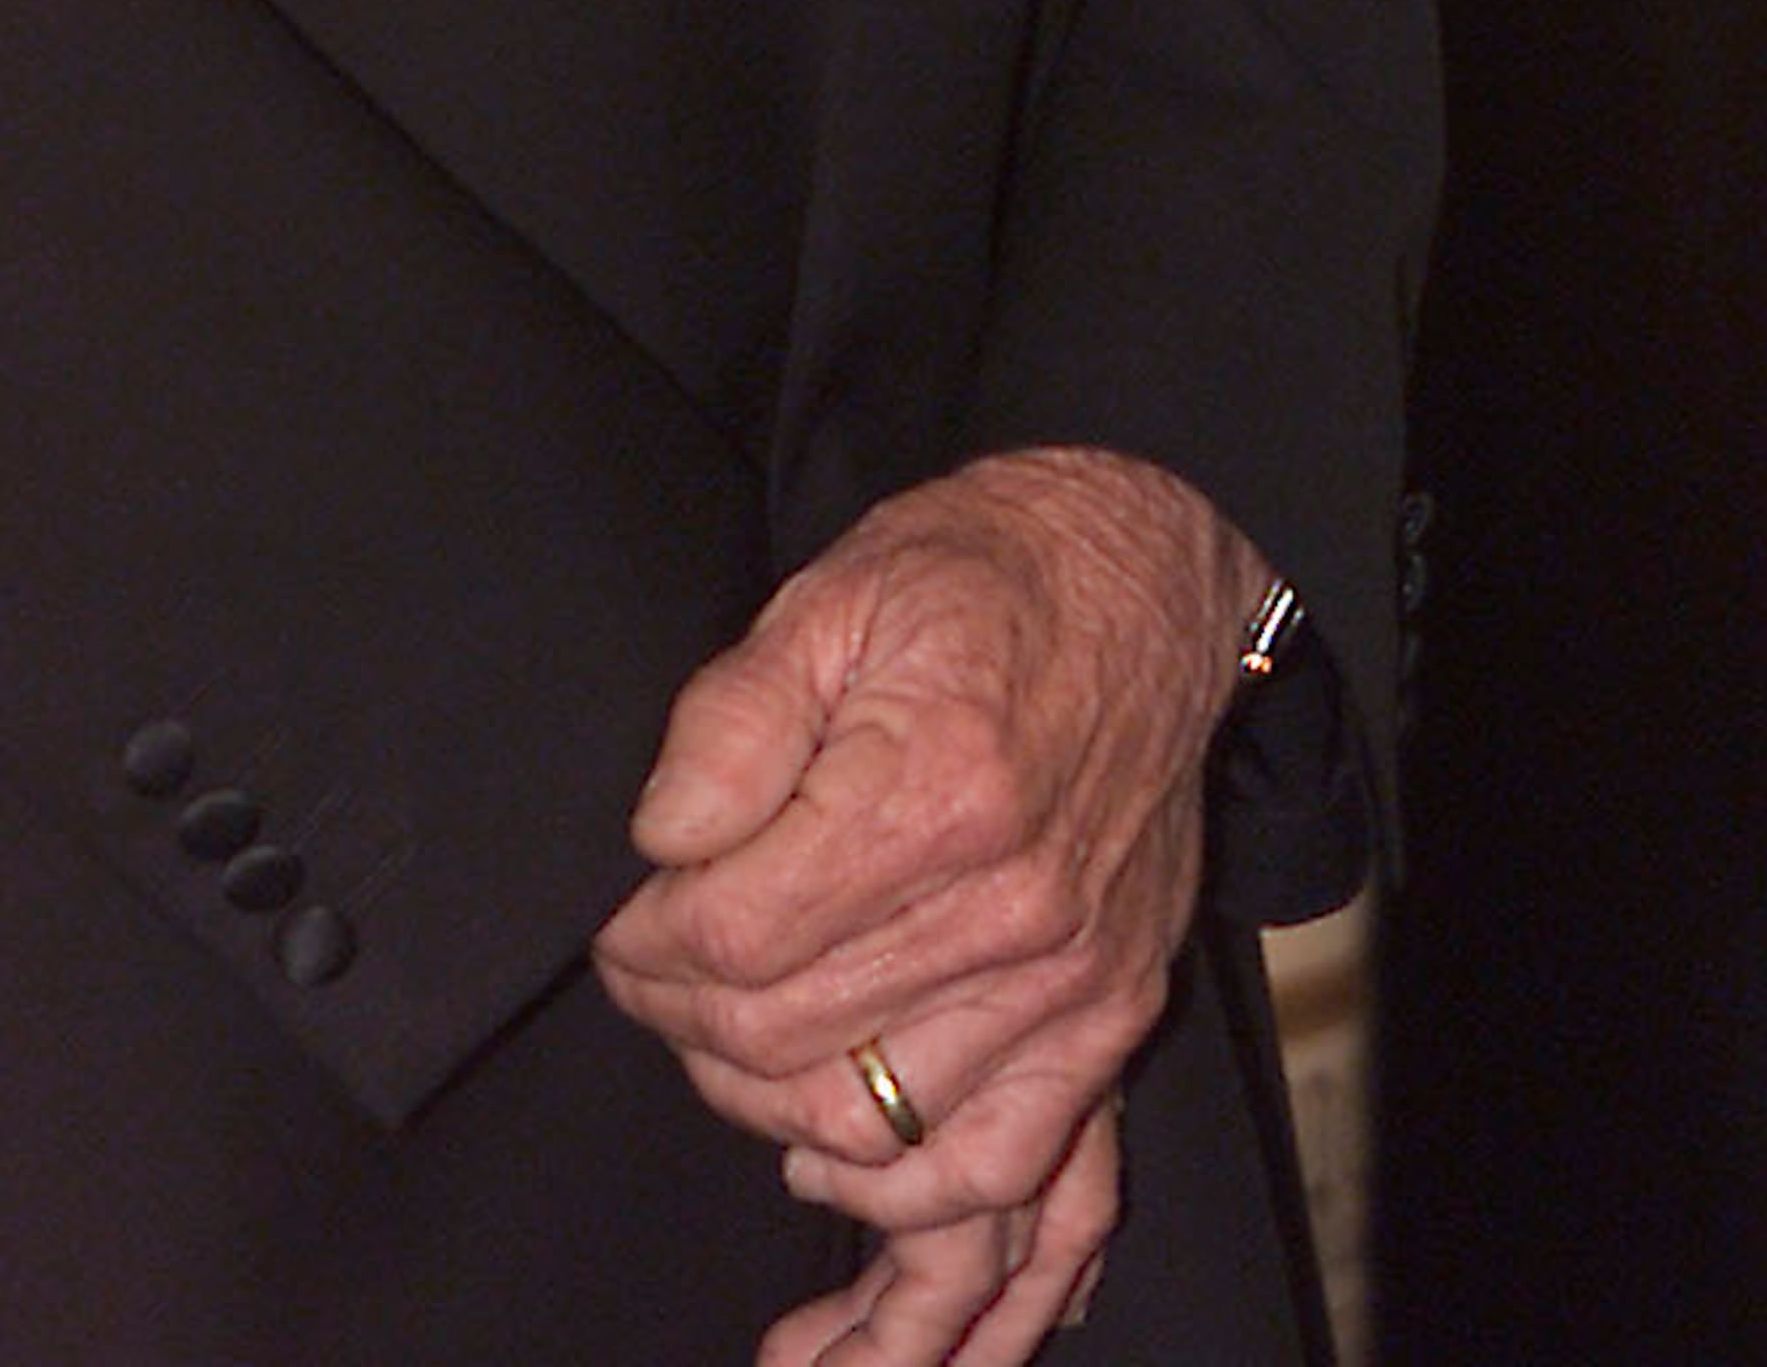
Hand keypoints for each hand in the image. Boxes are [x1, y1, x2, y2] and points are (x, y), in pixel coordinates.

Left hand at [590, 446, 1259, 1366]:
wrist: (1144, 589)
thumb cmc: (978, 581)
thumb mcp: (829, 596)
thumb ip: (731, 721)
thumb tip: (660, 842)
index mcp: (933, 790)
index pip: (736, 936)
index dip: (646, 942)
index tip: (622, 918)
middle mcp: (1012, 907)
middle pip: (786, 1037)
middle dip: (681, 1015)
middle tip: (648, 970)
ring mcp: (1071, 979)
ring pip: (867, 1120)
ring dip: (756, 1096)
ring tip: (715, 1035)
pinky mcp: (1108, 1017)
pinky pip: (995, 1163)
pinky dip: (895, 1184)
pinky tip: (821, 1145)